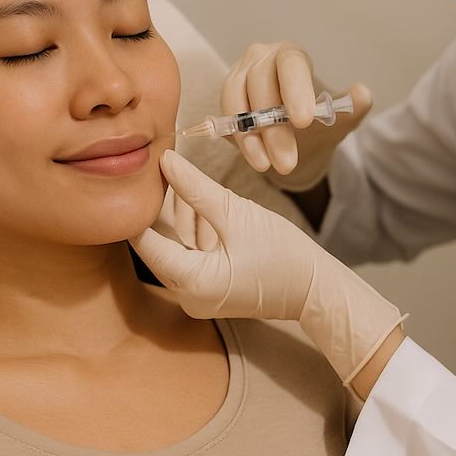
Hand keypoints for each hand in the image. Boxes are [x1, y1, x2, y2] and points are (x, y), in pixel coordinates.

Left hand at [134, 150, 406, 387]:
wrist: (316, 289)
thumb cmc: (284, 254)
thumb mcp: (236, 213)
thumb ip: (196, 187)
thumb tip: (165, 159)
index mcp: (190, 283)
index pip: (145, 240)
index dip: (139, 205)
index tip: (139, 174)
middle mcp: (186, 295)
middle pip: (158, 243)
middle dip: (160, 205)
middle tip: (160, 168)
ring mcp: (196, 295)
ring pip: (174, 246)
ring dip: (178, 214)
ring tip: (180, 176)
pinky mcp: (208, 289)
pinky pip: (190, 254)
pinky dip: (193, 229)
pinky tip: (197, 199)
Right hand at [222, 41, 371, 191]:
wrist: (295, 142)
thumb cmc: (317, 124)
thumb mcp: (339, 120)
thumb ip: (352, 108)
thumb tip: (364, 94)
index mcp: (291, 56)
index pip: (290, 64)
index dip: (294, 90)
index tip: (303, 121)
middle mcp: (260, 59)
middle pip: (261, 86)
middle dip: (274, 128)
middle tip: (287, 161)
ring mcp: (237, 76)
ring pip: (237, 101)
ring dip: (252, 137)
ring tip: (268, 165)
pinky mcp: (226, 100)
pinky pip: (226, 118)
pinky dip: (241, 141)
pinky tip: (257, 160)